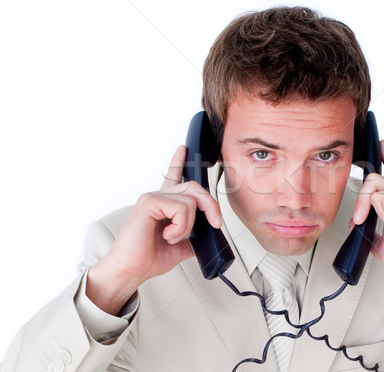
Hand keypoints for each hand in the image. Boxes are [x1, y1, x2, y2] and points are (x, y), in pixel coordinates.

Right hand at [86, 145, 221, 314]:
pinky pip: (181, 208)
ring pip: (191, 201)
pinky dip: (180, 226)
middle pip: (195, 188)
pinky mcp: (149, 202)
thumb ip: (195, 234)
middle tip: (215, 224)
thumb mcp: (181, 246)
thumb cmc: (148, 258)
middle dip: (211, 206)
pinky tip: (167, 235)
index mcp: (164, 205)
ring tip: (173, 237)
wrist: (131, 271)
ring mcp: (152, 198)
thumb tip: (210, 232)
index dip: (179, 162)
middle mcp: (158, 198)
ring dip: (189, 225)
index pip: (173, 177)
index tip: (183, 149)